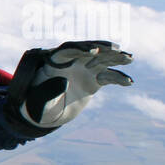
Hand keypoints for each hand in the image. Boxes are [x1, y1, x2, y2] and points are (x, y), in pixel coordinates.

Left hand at [6, 40, 132, 128]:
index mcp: (53, 62)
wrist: (44, 115)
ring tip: (129, 58)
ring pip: (101, 60)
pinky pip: (108, 77)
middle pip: (88, 50)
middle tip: (116, 49)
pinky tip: (128, 82)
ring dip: (115, 58)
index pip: (67, 50)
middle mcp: (70, 63)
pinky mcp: (94, 81)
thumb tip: (64, 82)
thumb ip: (47, 92)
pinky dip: (118, 78)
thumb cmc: (35, 106)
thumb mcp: (37, 103)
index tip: (93, 51)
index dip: (80, 49)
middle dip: (102, 49)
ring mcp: (83, 70)